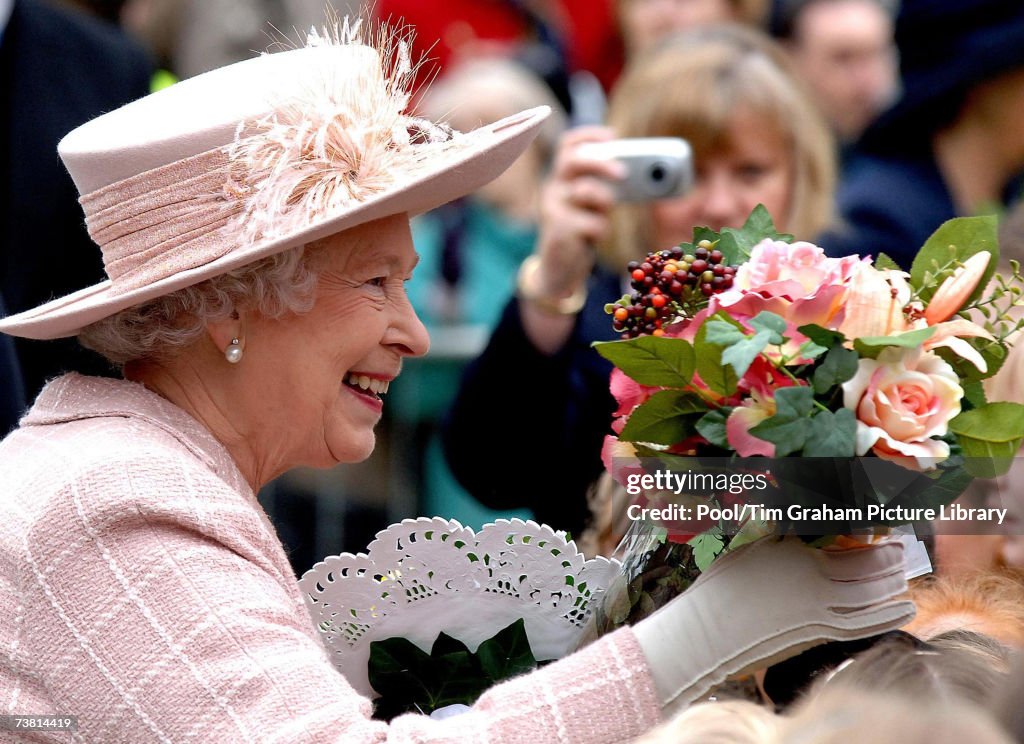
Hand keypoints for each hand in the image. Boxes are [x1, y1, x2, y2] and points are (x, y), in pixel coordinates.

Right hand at [530, 126, 624, 299]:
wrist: (559, 270)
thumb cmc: (579, 232)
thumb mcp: (591, 206)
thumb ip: (603, 188)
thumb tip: (634, 174)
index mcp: (561, 178)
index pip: (567, 146)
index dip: (588, 136)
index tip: (611, 137)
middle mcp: (553, 189)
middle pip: (573, 160)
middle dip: (600, 162)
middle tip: (623, 173)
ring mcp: (553, 209)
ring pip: (586, 191)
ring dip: (604, 201)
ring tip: (604, 215)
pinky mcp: (559, 230)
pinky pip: (592, 223)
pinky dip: (601, 230)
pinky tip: (594, 238)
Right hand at [632, 538, 913, 710]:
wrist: (710, 631)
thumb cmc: (725, 584)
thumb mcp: (754, 545)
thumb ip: (785, 529)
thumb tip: (800, 507)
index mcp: (803, 561)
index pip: (855, 554)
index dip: (879, 548)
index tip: (893, 541)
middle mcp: (818, 590)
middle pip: (867, 579)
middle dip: (890, 568)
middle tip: (903, 558)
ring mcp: (818, 617)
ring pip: (868, 606)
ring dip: (890, 595)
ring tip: (904, 588)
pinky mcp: (812, 638)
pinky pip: (857, 629)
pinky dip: (883, 621)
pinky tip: (899, 615)